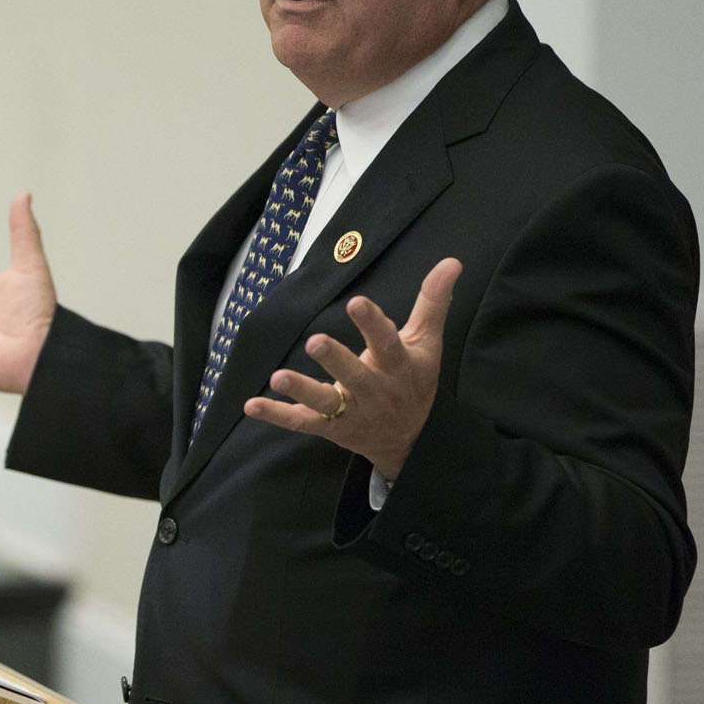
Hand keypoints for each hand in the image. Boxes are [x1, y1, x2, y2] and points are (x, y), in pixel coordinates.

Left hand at [243, 257, 461, 478]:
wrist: (410, 441)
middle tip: (315, 341)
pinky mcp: (330, 428)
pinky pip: (300, 422)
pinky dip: (276, 415)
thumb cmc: (414, 382)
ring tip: (278, 376)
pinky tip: (251, 405)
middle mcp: (374, 391)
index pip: (387, 343)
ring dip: (301, 389)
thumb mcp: (427, 344)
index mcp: (398, 366)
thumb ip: (433, 303)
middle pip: (354, 376)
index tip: (357, 302)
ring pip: (325, 402)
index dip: (373, 324)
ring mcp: (350, 411)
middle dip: (335, 360)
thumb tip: (451, 262)